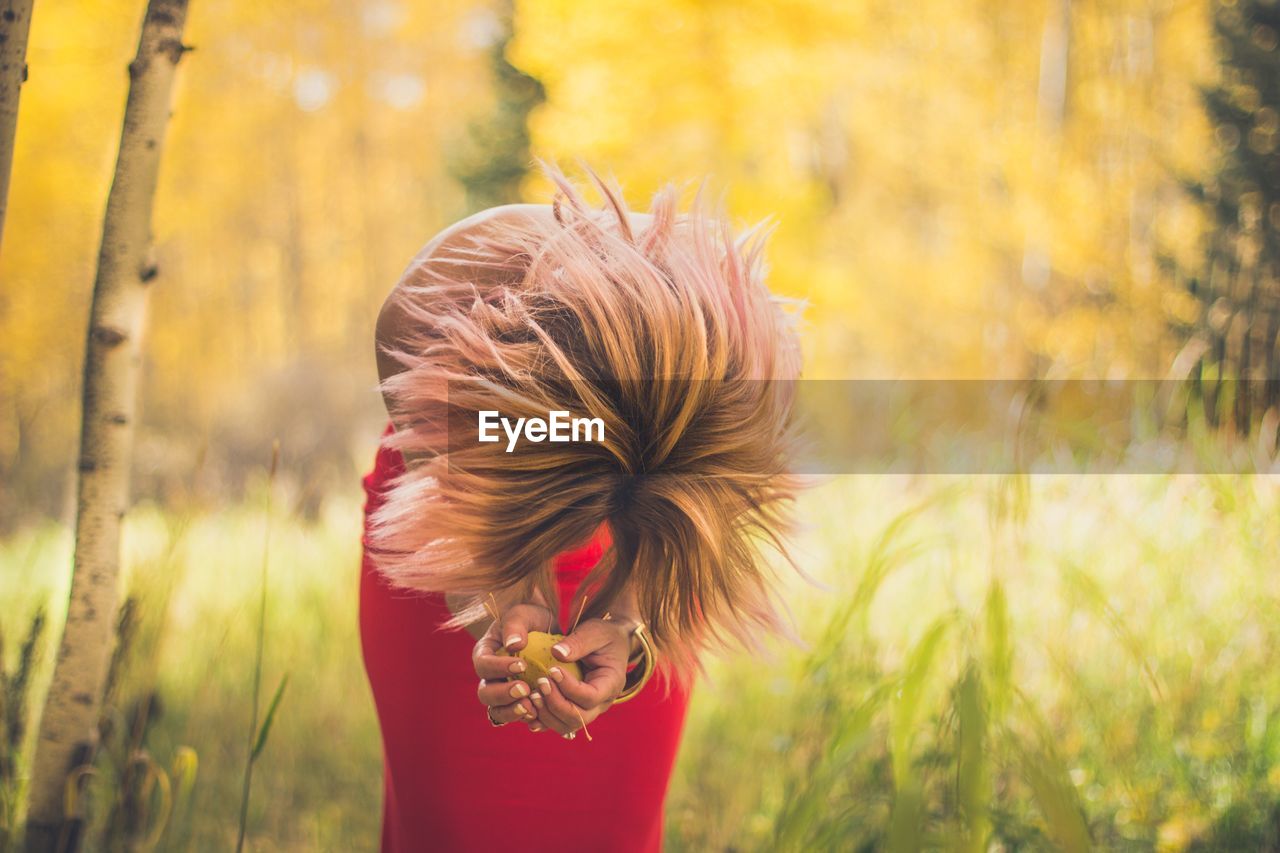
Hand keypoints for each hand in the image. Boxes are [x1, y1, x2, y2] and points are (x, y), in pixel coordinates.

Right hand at [471, 601, 553, 726]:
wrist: (548, 631)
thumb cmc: (532, 618)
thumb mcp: (524, 614)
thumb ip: (516, 625)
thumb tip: (514, 645)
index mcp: (485, 652)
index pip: (482, 664)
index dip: (498, 668)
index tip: (522, 665)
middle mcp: (489, 676)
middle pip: (485, 693)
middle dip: (503, 695)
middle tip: (525, 689)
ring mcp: (502, 692)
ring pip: (497, 711)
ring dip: (512, 712)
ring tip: (531, 707)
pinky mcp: (517, 703)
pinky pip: (516, 717)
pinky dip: (526, 719)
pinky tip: (540, 715)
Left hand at [525, 617, 635, 736]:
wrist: (609, 642)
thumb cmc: (603, 634)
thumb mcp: (595, 632)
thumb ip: (578, 642)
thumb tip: (556, 653)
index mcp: (611, 683)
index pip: (591, 697)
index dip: (569, 688)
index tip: (552, 670)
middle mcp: (602, 703)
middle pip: (578, 718)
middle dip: (555, 704)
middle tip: (540, 682)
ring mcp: (589, 710)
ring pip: (567, 726)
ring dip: (547, 714)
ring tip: (533, 694)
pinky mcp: (575, 710)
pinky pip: (558, 723)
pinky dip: (542, 719)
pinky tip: (529, 707)